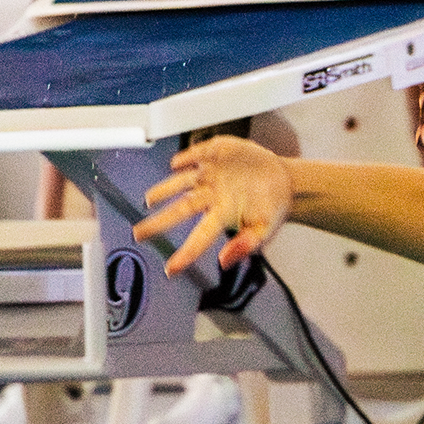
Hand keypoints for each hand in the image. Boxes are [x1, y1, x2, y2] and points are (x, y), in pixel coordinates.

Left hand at [134, 136, 291, 274]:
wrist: (284, 180)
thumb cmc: (273, 206)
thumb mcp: (267, 229)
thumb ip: (247, 244)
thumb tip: (225, 261)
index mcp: (223, 215)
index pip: (200, 237)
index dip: (185, 254)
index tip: (171, 269)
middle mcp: (211, 196)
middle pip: (180, 209)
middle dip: (158, 223)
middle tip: (138, 235)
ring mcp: (211, 175)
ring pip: (180, 182)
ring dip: (163, 190)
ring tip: (149, 200)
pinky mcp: (216, 154)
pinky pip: (196, 155)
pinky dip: (186, 158)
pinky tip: (176, 164)